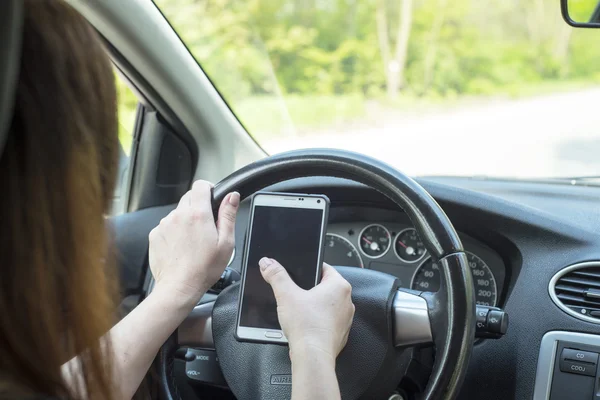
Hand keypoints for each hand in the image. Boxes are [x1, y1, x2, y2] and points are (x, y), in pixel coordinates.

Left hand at [149, 180, 239, 307]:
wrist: (179, 287)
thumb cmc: (204, 268)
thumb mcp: (226, 242)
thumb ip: (228, 215)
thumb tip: (232, 196)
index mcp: (198, 215)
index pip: (200, 185)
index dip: (208, 189)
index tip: (212, 199)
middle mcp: (178, 215)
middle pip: (189, 198)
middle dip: (198, 207)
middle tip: (206, 226)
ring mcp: (164, 224)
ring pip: (178, 212)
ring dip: (186, 220)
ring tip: (193, 241)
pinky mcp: (155, 235)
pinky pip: (167, 225)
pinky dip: (174, 231)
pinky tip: (181, 247)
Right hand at [259, 258, 354, 361]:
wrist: (312, 356)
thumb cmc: (307, 327)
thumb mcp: (286, 295)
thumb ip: (276, 275)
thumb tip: (268, 263)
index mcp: (339, 286)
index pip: (324, 268)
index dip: (309, 268)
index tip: (299, 273)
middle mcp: (347, 301)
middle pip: (325, 287)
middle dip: (310, 289)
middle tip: (296, 294)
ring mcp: (345, 318)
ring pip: (327, 305)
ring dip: (314, 306)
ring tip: (300, 311)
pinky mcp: (340, 333)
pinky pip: (327, 321)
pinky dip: (317, 321)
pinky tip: (305, 325)